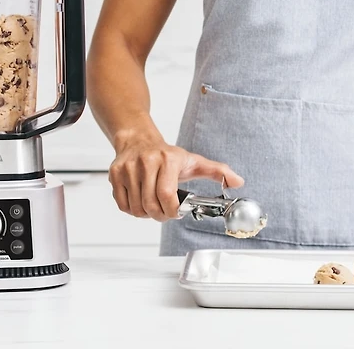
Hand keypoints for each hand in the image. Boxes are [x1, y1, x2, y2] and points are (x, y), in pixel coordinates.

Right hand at [108, 133, 243, 221]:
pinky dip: (131, 208)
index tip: (176, 212)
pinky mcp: (115, 173)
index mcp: (167, 159)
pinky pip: (122, 204)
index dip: (172, 211)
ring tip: (152, 204)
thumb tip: (238, 181)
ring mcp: (128, 167)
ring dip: (145, 213)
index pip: (166, 196)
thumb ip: (217, 171)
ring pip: (135, 208)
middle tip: (164, 211)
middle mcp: (146, 161)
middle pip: (150, 205)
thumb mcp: (193, 161)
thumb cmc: (166, 154)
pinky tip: (139, 199)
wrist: (137, 138)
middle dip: (159, 215)